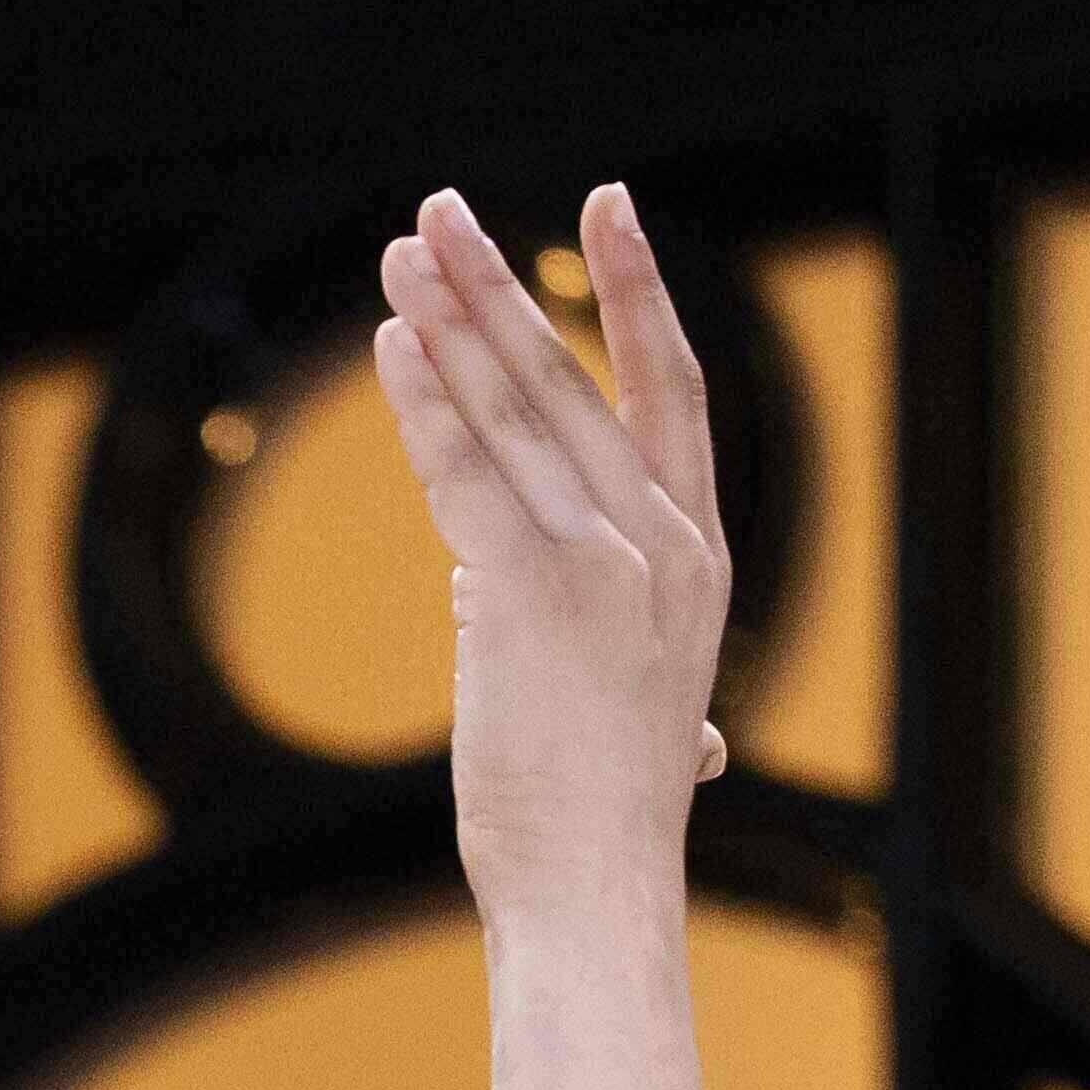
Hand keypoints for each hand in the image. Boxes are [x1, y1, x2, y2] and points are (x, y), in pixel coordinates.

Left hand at [369, 181, 733, 907]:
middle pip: (574, 378)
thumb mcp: (616, 689)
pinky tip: (390, 345)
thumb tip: (477, 585)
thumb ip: (570, 618)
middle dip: (501, 286)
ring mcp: (609, 562)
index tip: (605, 205)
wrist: (598, 884)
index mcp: (699, 551)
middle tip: (444, 207)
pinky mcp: (534, 594)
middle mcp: (666, 540)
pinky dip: (426, 404)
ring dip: (450, 322)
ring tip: (402, 248)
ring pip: (519, 411)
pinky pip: (468, 476)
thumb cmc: (596, 807)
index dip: (633, 293)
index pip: (670, 388)